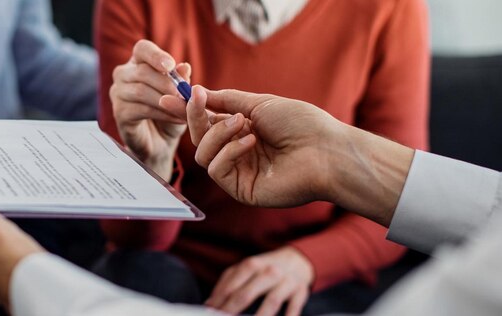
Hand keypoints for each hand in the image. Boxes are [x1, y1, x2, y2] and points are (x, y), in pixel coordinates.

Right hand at [110, 39, 191, 178]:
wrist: (161, 143)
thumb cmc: (170, 113)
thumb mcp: (180, 96)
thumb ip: (181, 81)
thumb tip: (184, 67)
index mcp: (138, 63)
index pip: (142, 49)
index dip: (155, 55)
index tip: (170, 65)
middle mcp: (123, 74)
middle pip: (142, 71)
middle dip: (167, 84)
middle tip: (186, 95)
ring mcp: (118, 93)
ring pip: (141, 91)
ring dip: (167, 100)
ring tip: (185, 109)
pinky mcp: (119, 113)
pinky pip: (141, 109)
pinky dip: (163, 114)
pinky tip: (178, 119)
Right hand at [169, 87, 413, 225]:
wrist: (326, 150)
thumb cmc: (301, 124)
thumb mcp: (259, 103)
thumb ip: (227, 100)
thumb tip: (198, 93)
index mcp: (243, 131)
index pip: (208, 122)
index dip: (190, 111)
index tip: (174, 97)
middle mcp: (238, 152)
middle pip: (200, 139)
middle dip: (196, 118)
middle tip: (197, 101)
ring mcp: (239, 172)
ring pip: (203, 154)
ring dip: (217, 134)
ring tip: (243, 124)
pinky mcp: (241, 189)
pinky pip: (217, 169)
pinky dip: (228, 151)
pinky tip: (250, 142)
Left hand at [205, 247, 312, 315]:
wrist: (297, 260)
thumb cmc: (265, 268)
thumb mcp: (245, 269)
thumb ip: (227, 283)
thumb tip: (210, 303)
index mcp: (251, 265)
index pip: (231, 286)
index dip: (219, 302)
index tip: (210, 312)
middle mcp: (269, 271)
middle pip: (246, 294)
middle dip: (232, 310)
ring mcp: (286, 281)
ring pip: (271, 301)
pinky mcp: (300, 291)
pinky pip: (293, 307)